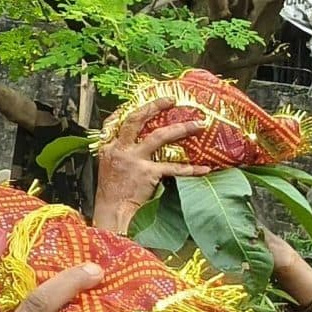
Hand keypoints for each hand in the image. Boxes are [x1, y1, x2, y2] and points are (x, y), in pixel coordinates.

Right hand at [91, 114, 208, 233]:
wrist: (112, 210)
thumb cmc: (111, 192)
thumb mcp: (107, 166)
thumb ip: (118, 153)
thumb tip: (136, 145)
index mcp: (109, 147)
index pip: (115, 121)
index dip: (130, 109)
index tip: (144, 102)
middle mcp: (120, 149)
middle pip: (136, 120)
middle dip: (154, 106)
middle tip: (171, 100)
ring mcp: (134, 160)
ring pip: (159, 137)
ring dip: (181, 129)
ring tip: (198, 125)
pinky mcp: (148, 173)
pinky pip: (173, 168)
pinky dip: (190, 168)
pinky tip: (204, 168)